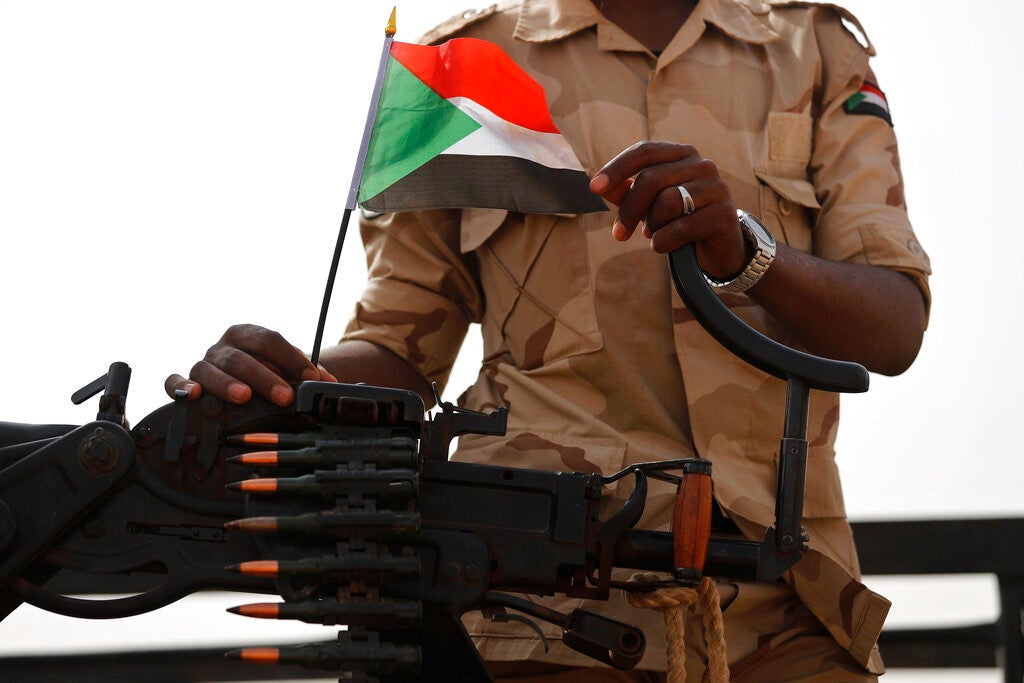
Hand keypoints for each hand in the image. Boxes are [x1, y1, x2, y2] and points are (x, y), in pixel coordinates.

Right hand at [164, 324, 336, 405]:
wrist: (245, 384)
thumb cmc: (270, 377)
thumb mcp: (290, 372)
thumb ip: (308, 375)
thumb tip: (329, 385)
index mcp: (249, 336)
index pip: (269, 340)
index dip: (291, 358)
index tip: (311, 378)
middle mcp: (224, 347)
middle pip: (242, 357)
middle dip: (265, 377)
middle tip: (284, 396)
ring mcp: (203, 364)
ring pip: (209, 369)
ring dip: (227, 383)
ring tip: (244, 396)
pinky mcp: (185, 382)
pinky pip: (173, 381)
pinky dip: (179, 387)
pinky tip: (192, 396)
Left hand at [589, 141, 747, 279]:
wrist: (718, 247)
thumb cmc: (679, 219)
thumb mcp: (649, 205)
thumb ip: (626, 192)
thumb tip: (599, 186)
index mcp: (682, 154)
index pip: (645, 151)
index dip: (617, 168)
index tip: (594, 187)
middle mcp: (702, 164)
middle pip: (651, 179)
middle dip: (629, 210)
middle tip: (618, 234)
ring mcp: (716, 187)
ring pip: (667, 202)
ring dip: (652, 226)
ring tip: (654, 235)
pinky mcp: (724, 213)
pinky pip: (681, 227)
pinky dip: (664, 241)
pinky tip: (663, 245)